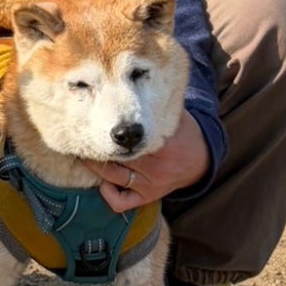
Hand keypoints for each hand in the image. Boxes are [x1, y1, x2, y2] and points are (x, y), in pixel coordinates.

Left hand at [82, 111, 210, 212]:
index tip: (92, 122)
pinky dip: (109, 195)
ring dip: (96, 168)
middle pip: (116, 157)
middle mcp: (154, 166)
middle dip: (97, 148)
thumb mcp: (173, 116)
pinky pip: (123, 202)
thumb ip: (154, 105)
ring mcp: (151, 184)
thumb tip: (130, 83)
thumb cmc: (182, 132)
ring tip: (85, 156)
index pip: (126, 139)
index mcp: (160, 144)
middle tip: (83, 138)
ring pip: (114, 178)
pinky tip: (103, 183)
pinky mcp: (149, 196)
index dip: (106, 131)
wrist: (202, 160)